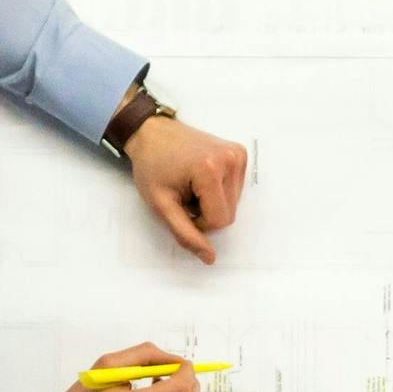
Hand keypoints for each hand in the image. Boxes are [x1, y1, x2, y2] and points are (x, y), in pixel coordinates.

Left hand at [124, 116, 247, 263]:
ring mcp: (237, 154)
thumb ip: (185, 234)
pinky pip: (236, 189)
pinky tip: (201, 178)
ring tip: (192, 185)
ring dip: (212, 202)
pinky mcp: (240, 154)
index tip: (180, 206)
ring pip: (234, 204)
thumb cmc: (152, 166)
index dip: (198, 223)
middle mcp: (230, 159)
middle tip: (185, 195)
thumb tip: (210, 258)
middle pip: (229, 213)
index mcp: (210, 169)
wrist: (153, 133)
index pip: (219, 221)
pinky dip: (219, 191)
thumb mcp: (161, 205)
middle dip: (206, 212)